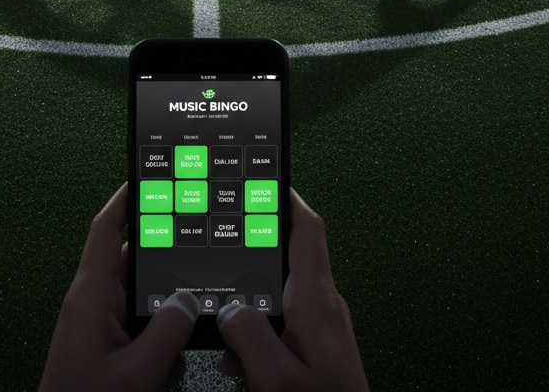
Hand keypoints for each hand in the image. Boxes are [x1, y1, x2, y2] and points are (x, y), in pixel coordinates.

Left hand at [37, 184, 198, 391]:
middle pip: (132, 260)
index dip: (127, 198)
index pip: (107, 229)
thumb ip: (166, 332)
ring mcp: (99, 330)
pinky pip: (140, 329)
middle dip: (164, 254)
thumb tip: (188, 299)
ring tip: (195, 305)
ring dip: (167, 304)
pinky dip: (162, 337)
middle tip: (196, 239)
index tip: (149, 175)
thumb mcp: (134, 374)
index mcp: (90, 296)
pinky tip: (177, 357)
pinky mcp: (106, 354)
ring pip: (141, 298)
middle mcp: (92, 305)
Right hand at [217, 189, 368, 390]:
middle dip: (255, 252)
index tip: (265, 177)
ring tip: (224, 322)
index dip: (287, 198)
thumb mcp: (275, 377)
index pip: (307, 229)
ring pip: (281, 295)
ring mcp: (324, 330)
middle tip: (224, 245)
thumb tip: (230, 307)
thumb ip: (248, 334)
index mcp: (318, 301)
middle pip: (289, 258)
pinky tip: (241, 360)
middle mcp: (325, 308)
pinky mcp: (320, 352)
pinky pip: (284, 325)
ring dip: (252, 302)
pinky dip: (259, 332)